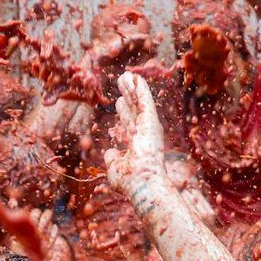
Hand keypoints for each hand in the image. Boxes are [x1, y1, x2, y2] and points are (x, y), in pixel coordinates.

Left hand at [104, 72, 166, 196]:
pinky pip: (145, 100)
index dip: (123, 112)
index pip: (128, 124)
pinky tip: (135, 78)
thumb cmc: (130, 183)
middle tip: (121, 82)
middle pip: (133, 110)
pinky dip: (140, 89)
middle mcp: (143, 134)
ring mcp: (147, 126)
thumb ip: (112, 159)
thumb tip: (110, 152)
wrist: (142, 185)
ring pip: (138, 102)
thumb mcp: (115, 169)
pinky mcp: (151, 121)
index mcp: (135, 144)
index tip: (119, 102)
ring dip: (132, 88)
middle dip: (127, 96)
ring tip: (124, 75)